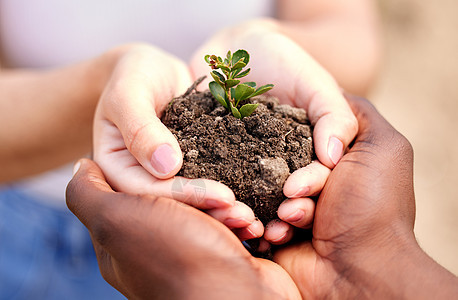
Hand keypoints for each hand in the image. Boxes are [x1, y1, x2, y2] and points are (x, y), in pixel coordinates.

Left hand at [66, 159, 300, 298]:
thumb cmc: (177, 260)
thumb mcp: (116, 219)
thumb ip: (87, 193)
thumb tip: (82, 166)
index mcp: (122, 243)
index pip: (130, 191)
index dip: (151, 175)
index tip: (174, 167)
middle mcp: (154, 250)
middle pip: (173, 198)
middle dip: (197, 191)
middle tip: (218, 194)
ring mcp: (191, 254)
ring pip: (206, 209)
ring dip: (225, 206)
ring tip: (236, 212)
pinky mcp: (221, 255)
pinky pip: (230, 225)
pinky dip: (241, 221)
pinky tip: (250, 226)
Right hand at [93, 44, 260, 237]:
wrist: (150, 69)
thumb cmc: (132, 75)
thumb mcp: (129, 93)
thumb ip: (140, 127)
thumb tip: (166, 166)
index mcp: (119, 170)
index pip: (151, 192)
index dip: (188, 196)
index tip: (224, 197)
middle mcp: (144, 179)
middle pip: (176, 205)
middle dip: (213, 211)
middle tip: (248, 218)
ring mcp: (169, 174)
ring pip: (196, 198)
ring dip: (227, 209)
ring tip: (257, 218)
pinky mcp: (192, 164)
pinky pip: (212, 177)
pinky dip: (235, 188)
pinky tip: (260, 197)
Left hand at [190, 19, 357, 243]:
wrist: (235, 51)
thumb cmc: (284, 62)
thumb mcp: (315, 83)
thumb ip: (333, 115)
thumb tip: (334, 156)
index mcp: (308, 155)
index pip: (316, 180)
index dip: (309, 191)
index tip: (293, 195)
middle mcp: (280, 167)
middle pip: (287, 199)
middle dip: (282, 217)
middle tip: (271, 232)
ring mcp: (247, 167)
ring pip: (253, 199)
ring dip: (251, 217)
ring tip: (243, 227)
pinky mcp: (216, 161)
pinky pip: (217, 182)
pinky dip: (216, 195)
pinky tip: (211, 206)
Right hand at [274, 95, 456, 297]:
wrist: (360, 269)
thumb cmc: (373, 205)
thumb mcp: (382, 146)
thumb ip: (355, 116)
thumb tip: (327, 107)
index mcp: (342, 159)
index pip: (307, 136)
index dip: (305, 142)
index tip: (313, 160)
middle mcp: (321, 181)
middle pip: (286, 163)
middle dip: (292, 178)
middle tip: (297, 191)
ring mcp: (301, 207)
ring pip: (272, 190)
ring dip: (283, 203)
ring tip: (293, 215)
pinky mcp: (283, 229)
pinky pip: (263, 217)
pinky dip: (272, 224)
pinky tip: (282, 231)